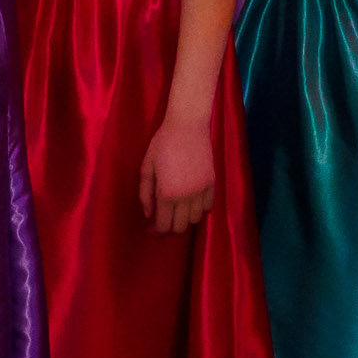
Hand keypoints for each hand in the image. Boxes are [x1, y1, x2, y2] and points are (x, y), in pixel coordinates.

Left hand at [138, 113, 216, 232]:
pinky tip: (191, 201)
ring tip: (177, 209)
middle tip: (163, 220)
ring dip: (185, 218)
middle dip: (169, 228)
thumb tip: (148, 214)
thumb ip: (145, 193)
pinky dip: (199, 209)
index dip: (156, 232)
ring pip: (195, 220)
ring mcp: (201, 191)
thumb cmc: (162, 143)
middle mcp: (186, 196)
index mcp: (166, 193)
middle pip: (180, 228)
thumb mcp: (146, 167)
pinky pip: (208, 207)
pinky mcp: (212, 184)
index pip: (163, 225)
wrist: (187, 125)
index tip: (151, 229)